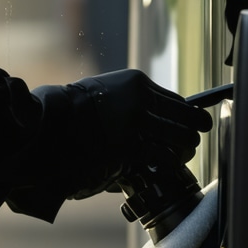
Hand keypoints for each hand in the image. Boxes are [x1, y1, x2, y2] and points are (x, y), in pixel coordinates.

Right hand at [60, 69, 211, 198]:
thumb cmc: (75, 108)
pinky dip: (171, 162)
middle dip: (193, 131)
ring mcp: (137, 124)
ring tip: (184, 154)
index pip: (178, 100)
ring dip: (185, 148)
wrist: (51, 121)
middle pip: (185, 118)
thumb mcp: (107, 90)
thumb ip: (132, 100)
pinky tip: (169, 164)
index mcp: (138, 83)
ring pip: (180, 137)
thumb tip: (154, 115)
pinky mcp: (129, 147)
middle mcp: (142, 100)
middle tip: (193, 140)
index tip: (195, 122)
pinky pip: (164, 156)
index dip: (190, 115)